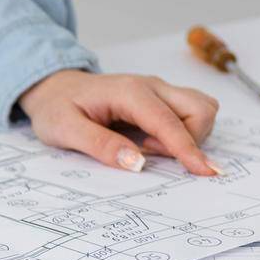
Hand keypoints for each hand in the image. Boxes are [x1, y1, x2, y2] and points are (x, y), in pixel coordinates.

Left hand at [18, 70, 222, 175]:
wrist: (53, 87)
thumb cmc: (56, 107)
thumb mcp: (65, 130)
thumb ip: (101, 145)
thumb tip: (137, 163)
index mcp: (129, 92)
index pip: (169, 122)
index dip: (188, 149)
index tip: (206, 172)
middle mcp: (151, 86)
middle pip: (200, 109)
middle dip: (190, 140)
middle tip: (150, 153)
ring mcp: (159, 91)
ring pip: (201, 109)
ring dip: (188, 135)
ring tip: (148, 146)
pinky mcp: (160, 99)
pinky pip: (190, 113)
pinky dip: (183, 132)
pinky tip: (153, 140)